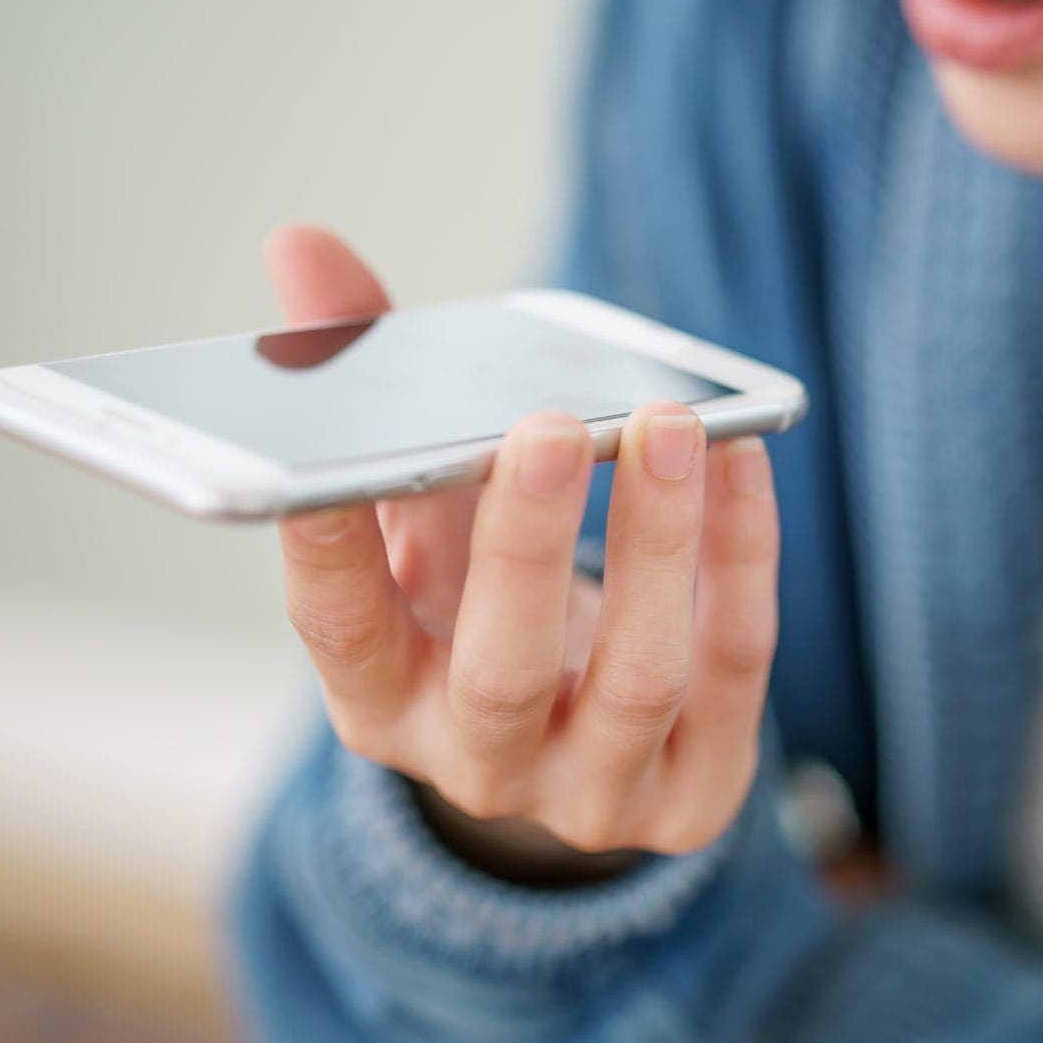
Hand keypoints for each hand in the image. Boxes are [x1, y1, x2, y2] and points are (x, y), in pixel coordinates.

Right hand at [264, 224, 780, 864]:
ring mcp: (592, 791)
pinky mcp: (695, 794)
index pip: (339, 631)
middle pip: (498, 668)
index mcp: (381, 700)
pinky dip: (741, 558)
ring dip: (656, 542)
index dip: (325, 551)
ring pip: (635, 676)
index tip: (321, 464)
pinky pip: (732, 667)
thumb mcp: (420, 520)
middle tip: (547, 427)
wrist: (582, 750)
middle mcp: (477, 764)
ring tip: (672, 426)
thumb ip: (370, 395)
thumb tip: (302, 248)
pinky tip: (739, 460)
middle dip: (525, 543)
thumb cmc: (484, 608)